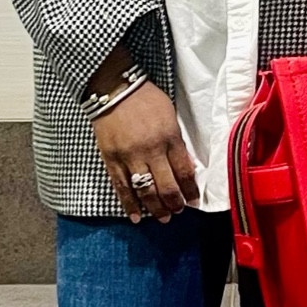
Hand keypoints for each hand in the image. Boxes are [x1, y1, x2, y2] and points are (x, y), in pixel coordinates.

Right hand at [91, 78, 198, 222]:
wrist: (113, 89)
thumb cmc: (146, 99)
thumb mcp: (170, 115)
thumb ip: (177, 142)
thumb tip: (185, 167)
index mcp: (169, 137)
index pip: (184, 171)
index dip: (190, 189)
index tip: (194, 199)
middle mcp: (151, 150)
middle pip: (166, 186)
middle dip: (175, 203)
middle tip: (178, 211)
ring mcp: (129, 156)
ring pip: (145, 191)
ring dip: (156, 208)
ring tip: (163, 217)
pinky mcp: (112, 159)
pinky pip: (121, 187)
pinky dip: (129, 205)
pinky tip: (136, 217)